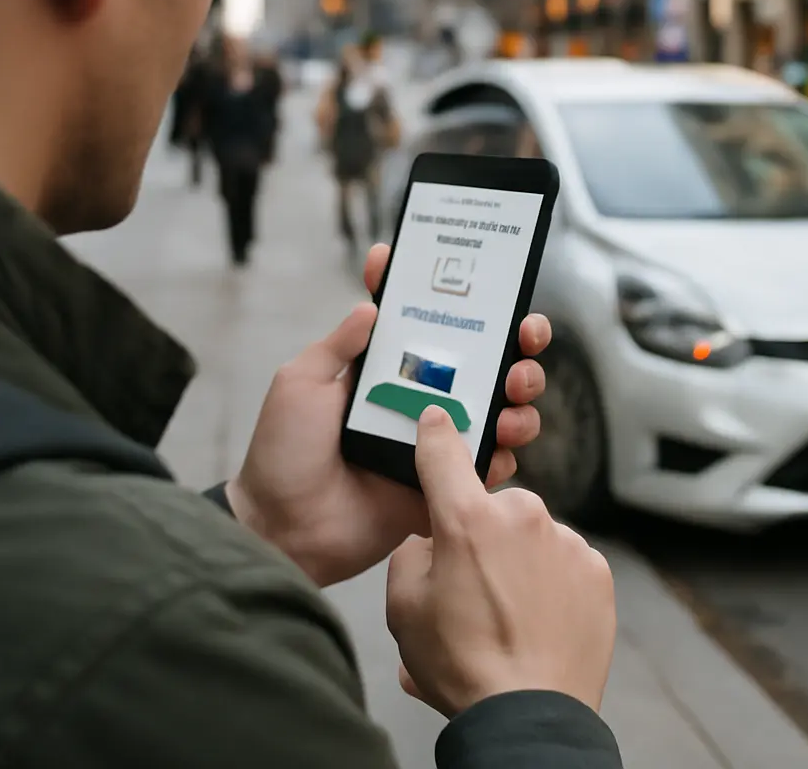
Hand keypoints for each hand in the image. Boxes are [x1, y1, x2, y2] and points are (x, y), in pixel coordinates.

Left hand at [227, 244, 551, 587]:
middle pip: (486, 363)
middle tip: (523, 339)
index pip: (432, 326)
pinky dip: (505, 452)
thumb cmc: (284, 452)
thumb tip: (370, 305)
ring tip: (514, 394)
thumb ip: (338, 345)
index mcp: (390, 372)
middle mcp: (422, 401)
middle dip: (517, 345)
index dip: (456, 301)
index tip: (474, 279)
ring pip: (501, 409)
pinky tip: (501, 443)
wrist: (285, 528)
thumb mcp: (302, 384)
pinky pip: (491, 465)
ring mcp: (438, 442)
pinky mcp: (445, 484)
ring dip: (521, 395)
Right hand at [386, 406, 615, 719]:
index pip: (443, 452)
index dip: (435, 432)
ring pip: (529, 539)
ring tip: (507, 620)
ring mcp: (566, 540)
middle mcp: (522, 516)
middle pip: (490, 511)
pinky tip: (538, 623)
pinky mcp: (596, 568)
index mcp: (467, 519)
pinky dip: (550, 584)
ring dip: (516, 565)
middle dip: (479, 540)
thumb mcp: (403, 607)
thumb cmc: (462, 664)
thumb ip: (412, 553)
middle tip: (471, 592)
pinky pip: (563, 562)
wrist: (530, 716)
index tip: (436, 417)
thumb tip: (432, 542)